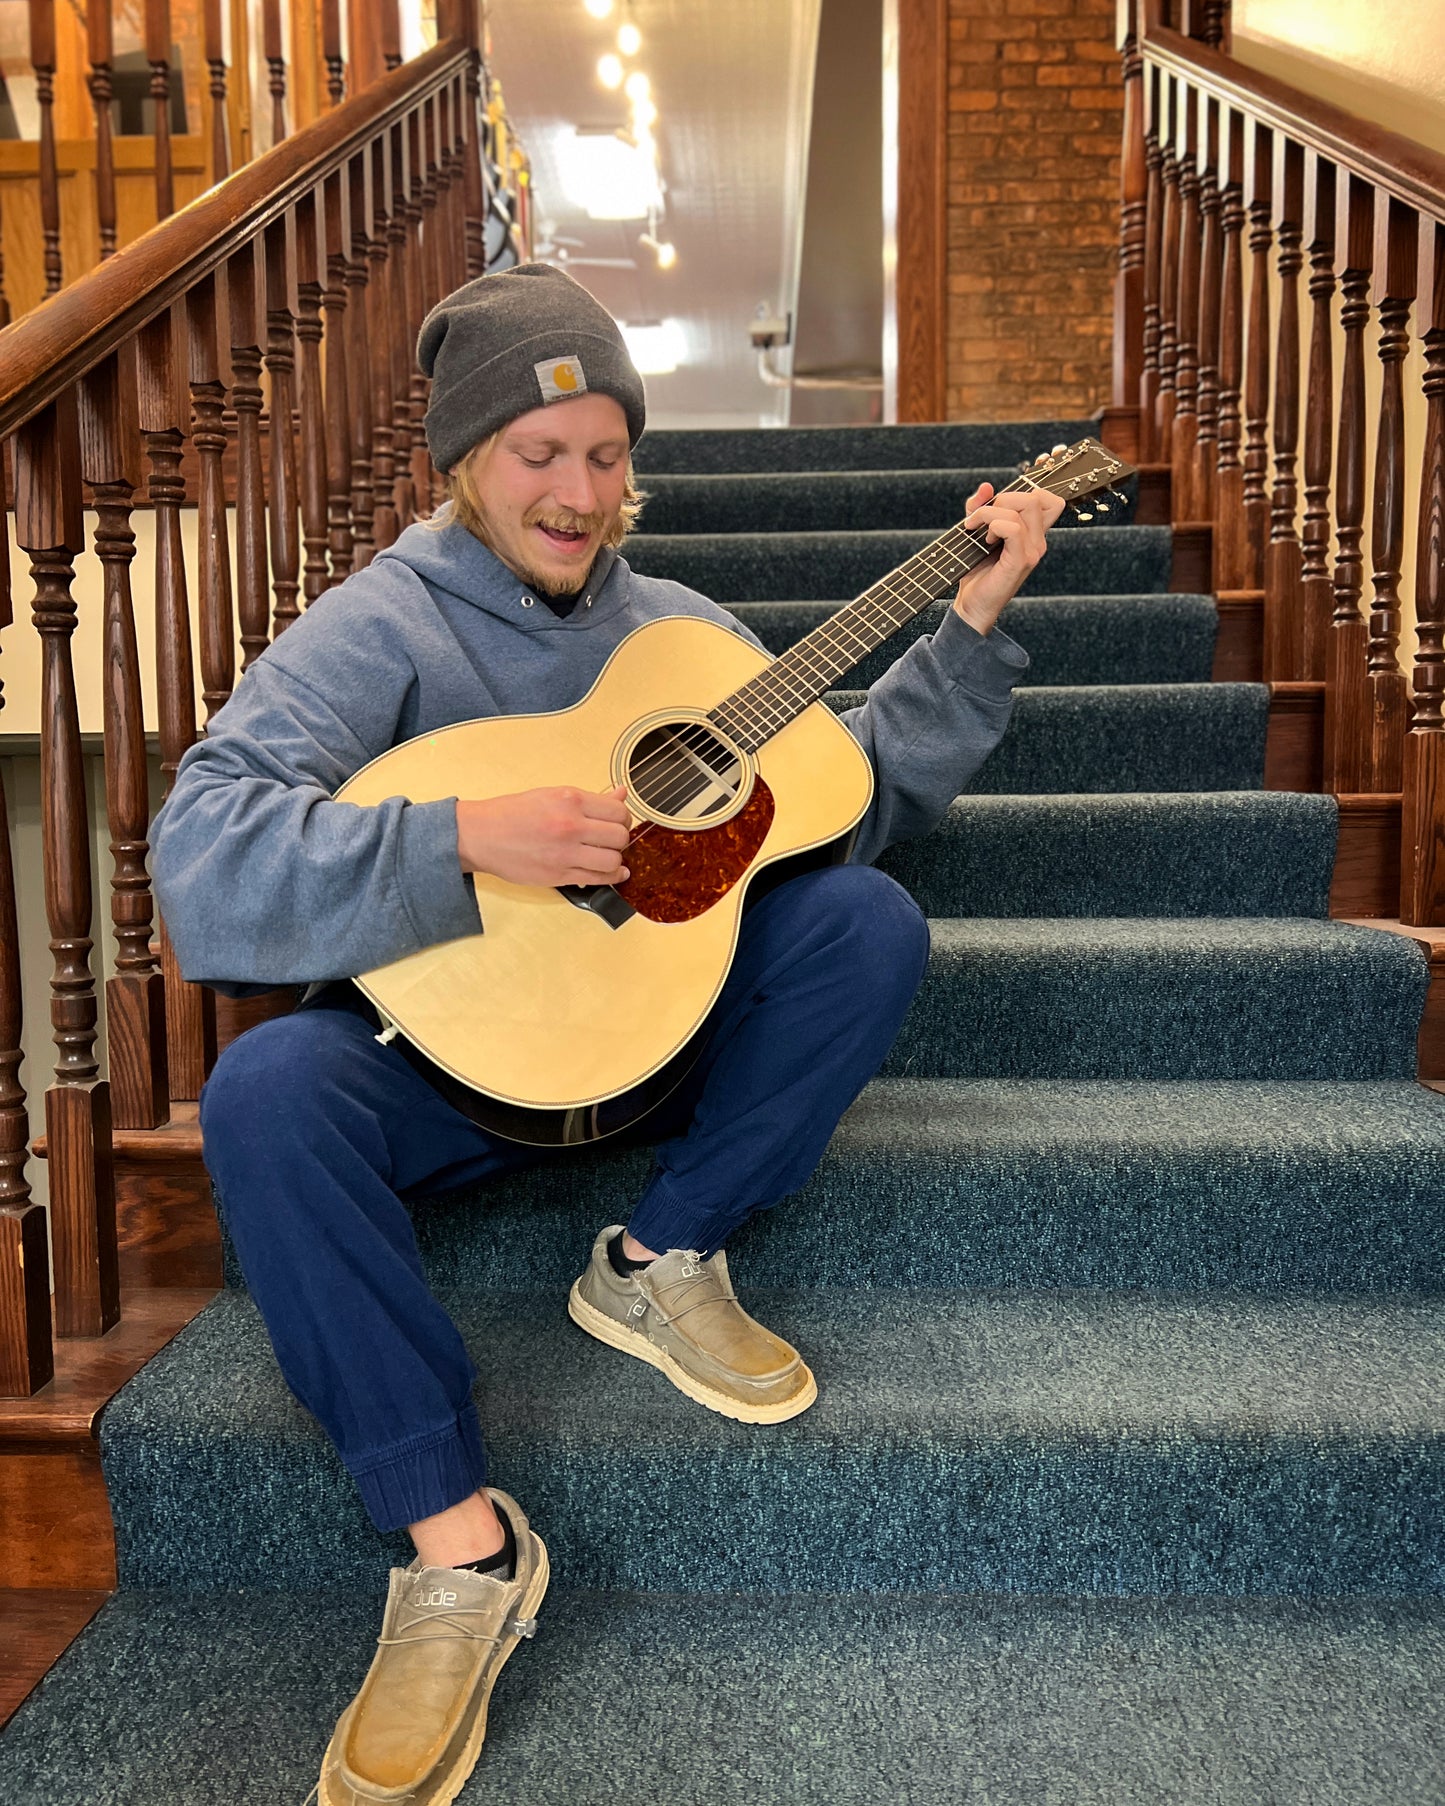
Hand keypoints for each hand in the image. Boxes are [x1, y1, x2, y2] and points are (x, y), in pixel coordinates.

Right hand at [457, 783, 632, 886]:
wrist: (480, 835)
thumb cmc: (511, 814)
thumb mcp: (551, 794)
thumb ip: (590, 798)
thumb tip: (621, 794)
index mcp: (570, 800)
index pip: (618, 810)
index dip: (623, 817)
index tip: (617, 821)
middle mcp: (570, 826)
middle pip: (620, 836)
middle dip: (621, 838)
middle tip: (612, 838)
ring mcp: (565, 853)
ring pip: (613, 860)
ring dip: (615, 858)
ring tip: (606, 854)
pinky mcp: (559, 875)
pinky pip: (598, 879)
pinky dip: (612, 876)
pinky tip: (614, 872)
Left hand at [952, 480, 1065, 635]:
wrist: (972, 604)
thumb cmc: (975, 570)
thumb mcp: (975, 531)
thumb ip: (980, 507)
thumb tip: (986, 486)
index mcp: (1032, 533)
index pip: (1049, 500)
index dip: (1030, 489)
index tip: (1000, 503)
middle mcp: (1038, 540)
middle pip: (1036, 497)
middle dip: (1003, 498)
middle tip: (981, 518)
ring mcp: (1033, 551)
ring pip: (1024, 507)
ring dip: (991, 513)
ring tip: (977, 530)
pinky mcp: (1022, 561)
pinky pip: (1013, 528)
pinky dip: (993, 525)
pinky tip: (984, 539)